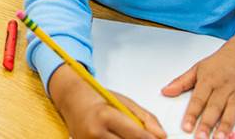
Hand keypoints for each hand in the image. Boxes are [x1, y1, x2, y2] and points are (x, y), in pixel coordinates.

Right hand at [50, 64, 165, 138]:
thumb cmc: (98, 99)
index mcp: (106, 115)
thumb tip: (161, 136)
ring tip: (128, 135)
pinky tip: (118, 138)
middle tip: (146, 137)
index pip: (136, 135)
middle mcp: (95, 132)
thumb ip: (145, 118)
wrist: (72, 101)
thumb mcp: (124, 102)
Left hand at [162, 31, 234, 138]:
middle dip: (207, 123)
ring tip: (220, 137)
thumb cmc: (219, 63)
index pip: (198, 99)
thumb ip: (181, 82)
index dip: (191, 114)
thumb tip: (165, 91)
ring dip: (227, 124)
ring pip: (233, 109)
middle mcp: (225, 86)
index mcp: (209, 79)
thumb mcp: (197, 68)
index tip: (186, 126)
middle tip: (201, 137)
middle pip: (215, 106)